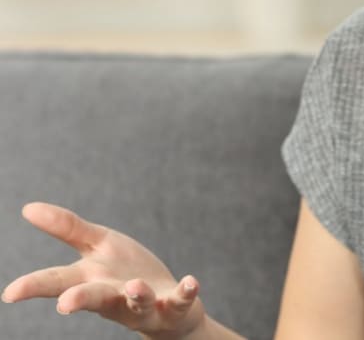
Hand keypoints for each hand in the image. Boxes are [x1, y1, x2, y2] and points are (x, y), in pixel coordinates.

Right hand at [2, 202, 205, 339]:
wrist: (167, 310)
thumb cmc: (124, 274)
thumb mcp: (98, 246)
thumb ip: (67, 228)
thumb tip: (28, 208)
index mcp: (91, 280)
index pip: (58, 282)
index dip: (34, 286)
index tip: (10, 293)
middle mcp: (113, 296)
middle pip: (93, 298)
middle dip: (80, 300)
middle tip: (65, 304)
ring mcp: (143, 304)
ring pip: (137, 302)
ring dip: (136, 294)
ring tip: (133, 286)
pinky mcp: (173, 305)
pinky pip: (179, 300)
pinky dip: (185, 292)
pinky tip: (191, 281)